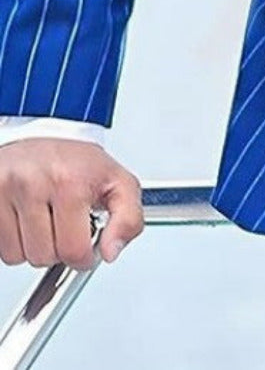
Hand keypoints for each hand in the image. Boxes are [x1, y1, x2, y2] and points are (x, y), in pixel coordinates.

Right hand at [0, 138, 142, 269]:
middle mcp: (34, 182)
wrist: (49, 132)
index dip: (82, 254)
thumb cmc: (79, 162)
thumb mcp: (119, 183)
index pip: (73, 250)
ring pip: (17, 256)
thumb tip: (111, 252)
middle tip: (63, 222)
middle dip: (57, 248)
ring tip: (44, 218)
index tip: (84, 239)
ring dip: (32, 245)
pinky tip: (25, 217)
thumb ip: (129, 219)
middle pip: (42, 257)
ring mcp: (6, 188)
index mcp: (70, 181)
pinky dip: (13, 239)